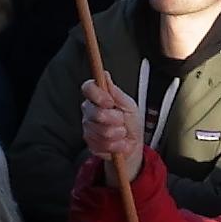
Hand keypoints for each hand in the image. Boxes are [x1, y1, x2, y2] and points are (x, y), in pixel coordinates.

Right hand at [80, 70, 150, 188]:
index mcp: (99, 98)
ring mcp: (88, 127)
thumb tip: (105, 75)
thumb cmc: (131, 123)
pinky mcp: (90, 143)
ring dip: (117, 134)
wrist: (132, 146)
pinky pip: (102, 144)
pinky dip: (115, 145)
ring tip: (122, 133)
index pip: (88, 88)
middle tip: (122, 121)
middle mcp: (90, 111)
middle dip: (114, 119)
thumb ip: (116, 92)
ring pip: (101, 131)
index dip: (98, 95)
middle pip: (95, 113)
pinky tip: (118, 142)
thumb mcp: (129, 105)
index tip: (110, 102)